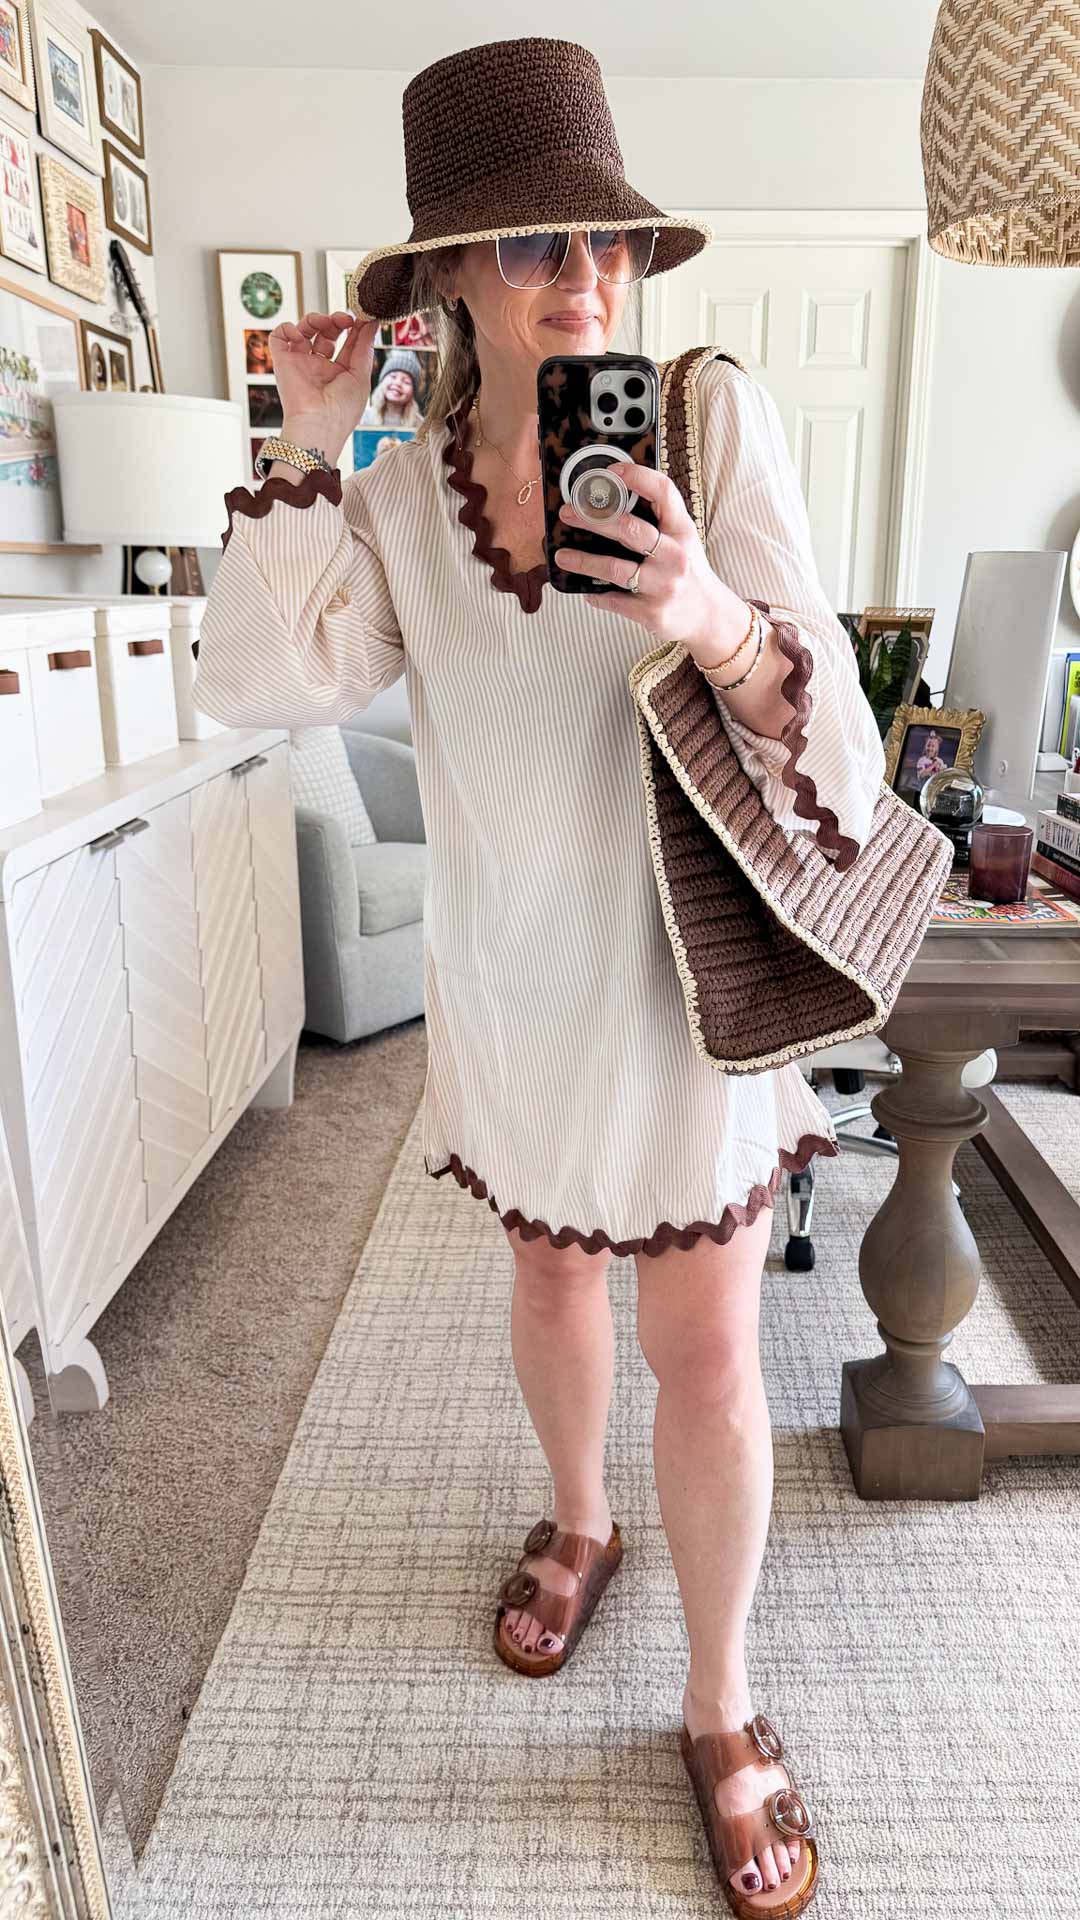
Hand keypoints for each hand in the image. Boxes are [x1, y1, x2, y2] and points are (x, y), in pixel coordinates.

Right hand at [269, 310, 379, 464]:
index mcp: (339, 373)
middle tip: (345, 319)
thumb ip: (364, 347)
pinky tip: (300, 334)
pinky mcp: (282, 362)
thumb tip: (371, 323)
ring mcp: (300, 363)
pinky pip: (278, 337)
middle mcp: (319, 367)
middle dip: (336, 320)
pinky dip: (287, 327)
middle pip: (325, 332)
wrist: (318, 425)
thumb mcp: (361, 375)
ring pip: (304, 329)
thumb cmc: (343, 409)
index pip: (346, 342)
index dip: (353, 327)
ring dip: (315, 319)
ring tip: (325, 322)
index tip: (363, 316)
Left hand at [552, 463, 740, 662]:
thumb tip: (610, 500)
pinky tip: (586, 590)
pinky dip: (596, 595)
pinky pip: (614, 600)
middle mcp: (675, 555)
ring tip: (561, 556)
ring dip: (583, 561)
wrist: (708, 615)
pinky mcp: (652, 612)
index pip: (663, 491)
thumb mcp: (682, 539)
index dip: (636, 476)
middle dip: (593, 518)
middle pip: (630, 529)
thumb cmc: (687, 570)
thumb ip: (657, 520)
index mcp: (682, 530)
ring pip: (615, 568)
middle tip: (568, 513)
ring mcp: (664, 585)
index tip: (610, 472)